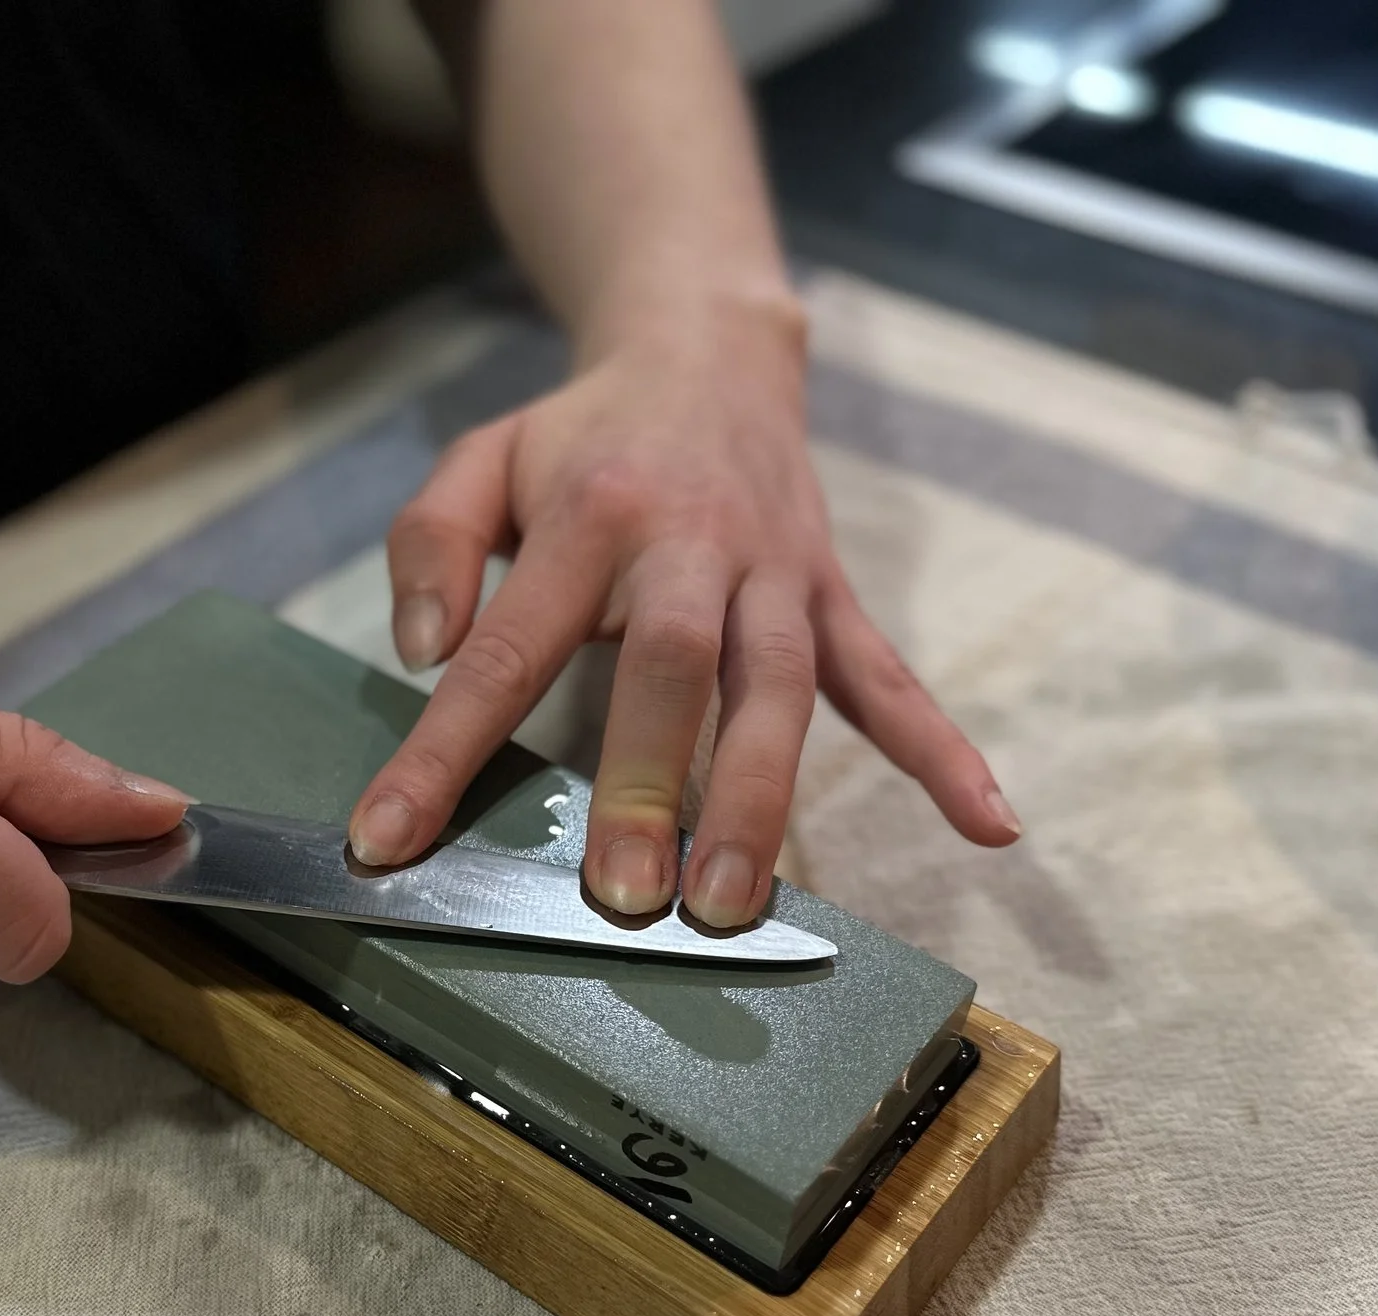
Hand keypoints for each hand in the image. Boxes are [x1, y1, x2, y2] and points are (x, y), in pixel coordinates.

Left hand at [345, 305, 1018, 925]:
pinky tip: (988, 825)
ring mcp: (775, 574)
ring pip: (779, 690)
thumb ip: (431, 545)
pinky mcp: (831, 595)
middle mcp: (691, 545)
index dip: (443, 750)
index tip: (389, 838)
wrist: (709, 349)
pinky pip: (889, 679)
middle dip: (648, 781)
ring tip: (732, 904)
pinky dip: (941, 751)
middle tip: (621, 892)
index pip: (505, 650)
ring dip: (760, 799)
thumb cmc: (580, 439)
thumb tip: (428, 650)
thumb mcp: (480, 460)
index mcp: (589, 516)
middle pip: (674, 668)